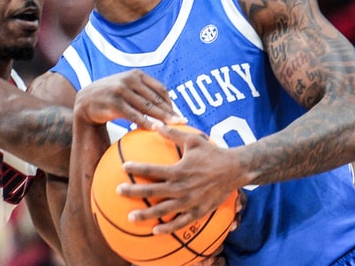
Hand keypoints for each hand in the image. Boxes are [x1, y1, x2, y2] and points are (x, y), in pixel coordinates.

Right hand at [73, 69, 186, 129]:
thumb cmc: (111, 96)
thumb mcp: (127, 88)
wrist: (86, 100)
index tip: (178, 115)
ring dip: (161, 119)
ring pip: (147, 107)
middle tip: (182, 123)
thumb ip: (144, 92)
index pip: (160, 89)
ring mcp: (121, 91)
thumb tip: (168, 105)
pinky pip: (134, 115)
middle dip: (170, 112)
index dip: (171, 103)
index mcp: (136, 75)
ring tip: (172, 128)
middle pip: (156, 99)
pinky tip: (155, 130)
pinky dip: (146, 123)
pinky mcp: (114, 103)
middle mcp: (130, 80)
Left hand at [117, 124, 245, 234]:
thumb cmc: (213, 152)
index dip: (136, 169)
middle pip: (153, 192)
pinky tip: (155, 231)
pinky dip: (168, 228)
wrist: (236, 170)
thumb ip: (172, 133)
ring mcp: (189, 201)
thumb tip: (156, 123)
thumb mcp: (193, 140)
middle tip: (118, 192)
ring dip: (146, 215)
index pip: (152, 170)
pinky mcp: (198, 211)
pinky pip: (181, 222)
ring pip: (164, 210)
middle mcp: (181, 187)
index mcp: (178, 170)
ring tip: (130, 217)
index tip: (123, 168)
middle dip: (133, 192)